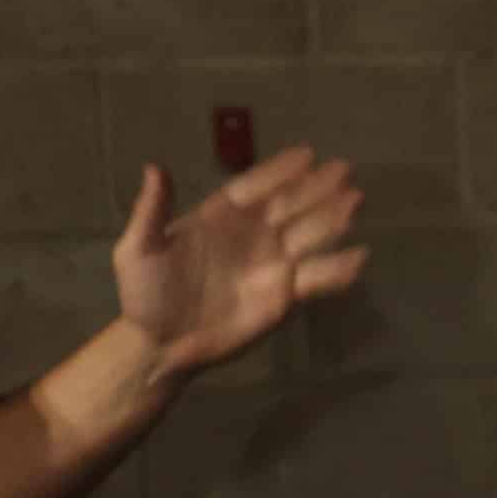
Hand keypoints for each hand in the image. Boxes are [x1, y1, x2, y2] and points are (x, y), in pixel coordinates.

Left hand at [114, 147, 369, 376]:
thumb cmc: (146, 293)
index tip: (306, 154)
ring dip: (332, 220)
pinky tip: (360, 257)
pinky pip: (317, 280)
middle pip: (289, 207)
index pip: (253, 189)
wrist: (161, 343)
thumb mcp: (137, 250)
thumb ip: (150, 211)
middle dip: (316, 189)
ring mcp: (272, 265)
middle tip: (344, 170)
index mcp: (219, 219)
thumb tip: (155, 168)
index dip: (278, 172)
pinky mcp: (285, 296)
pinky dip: (339, 270)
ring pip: (309, 237)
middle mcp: (253, 236)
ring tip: (355, 203)